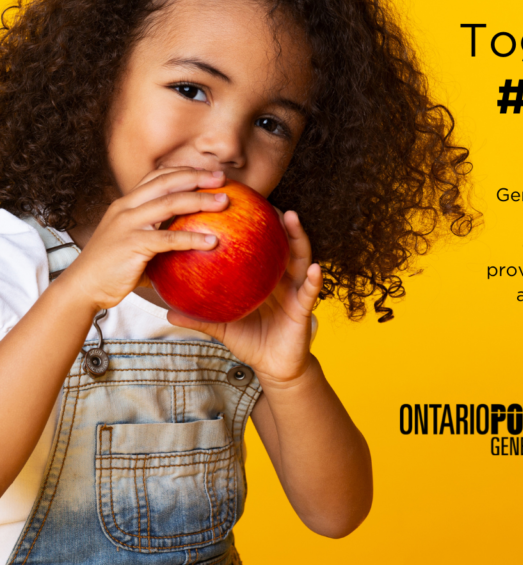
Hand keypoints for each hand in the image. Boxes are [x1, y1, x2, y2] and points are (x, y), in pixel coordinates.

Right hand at [62, 168, 228, 311]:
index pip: (157, 177)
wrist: (82, 287)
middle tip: (222, 179)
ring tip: (224, 202)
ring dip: (200, 200)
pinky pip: (169, 238)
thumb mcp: (135, 242)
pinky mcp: (133, 244)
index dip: (184, 171)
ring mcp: (128, 224)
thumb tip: (191, 238)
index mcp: (126, 203)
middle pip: (167, 183)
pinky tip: (212, 242)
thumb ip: (158, 234)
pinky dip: (192, 238)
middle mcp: (126, 208)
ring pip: (170, 203)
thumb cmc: (113, 268)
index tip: (208, 173)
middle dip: (197, 177)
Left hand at [167, 210, 322, 383]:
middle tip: (261, 197)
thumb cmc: (250, 341)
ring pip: (299, 257)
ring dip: (298, 236)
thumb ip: (200, 316)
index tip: (237, 203)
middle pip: (279, 242)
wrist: (273, 367)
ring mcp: (295, 289)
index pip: (258, 245)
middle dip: (274, 218)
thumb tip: (166, 310)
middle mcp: (281, 277)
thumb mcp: (222, 326)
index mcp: (263, 277)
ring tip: (291, 217)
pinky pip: (311, 291)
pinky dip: (315, 279)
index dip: (251, 225)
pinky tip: (314, 268)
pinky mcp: (305, 307)